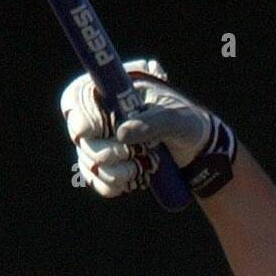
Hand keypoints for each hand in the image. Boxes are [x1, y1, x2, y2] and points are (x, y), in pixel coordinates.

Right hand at [60, 58, 235, 198]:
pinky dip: (107, 184)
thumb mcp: (177, 120)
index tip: (89, 131)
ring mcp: (103, 140)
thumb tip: (122, 133)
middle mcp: (103, 114)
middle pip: (79, 134)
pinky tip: (126, 185)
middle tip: (126, 155)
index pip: (78, 97)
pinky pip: (94, 177)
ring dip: (109, 171)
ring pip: (86, 158)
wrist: (198, 150)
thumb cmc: (188, 124)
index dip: (78, 114)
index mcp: (115, 91)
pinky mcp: (108, 163)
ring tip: (137, 171)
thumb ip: (153, 122)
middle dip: (101, 151)